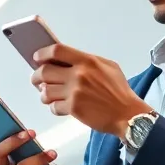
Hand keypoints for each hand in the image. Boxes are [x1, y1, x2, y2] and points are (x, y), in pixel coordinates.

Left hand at [32, 44, 149, 136]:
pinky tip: (61, 107)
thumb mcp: (109, 67)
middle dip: (36, 76)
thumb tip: (66, 60)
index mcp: (87, 61)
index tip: (37, 58)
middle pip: (44, 71)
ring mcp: (75, 92)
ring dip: (44, 94)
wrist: (127, 114)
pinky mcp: (73, 108)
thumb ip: (87, 61)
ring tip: (49, 95)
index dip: (42, 54)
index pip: (56, 50)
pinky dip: (54, 107)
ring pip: (45, 91)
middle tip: (36, 80)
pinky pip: (53, 106)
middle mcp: (79, 74)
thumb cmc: (120, 92)